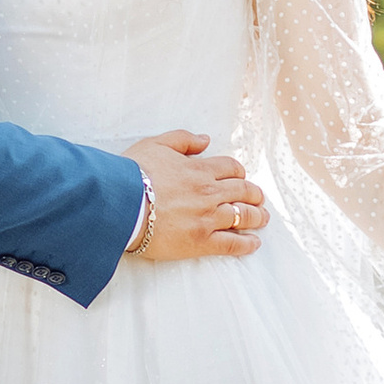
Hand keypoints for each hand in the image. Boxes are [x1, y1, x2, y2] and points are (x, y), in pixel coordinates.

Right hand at [124, 130, 266, 261]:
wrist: (121, 204)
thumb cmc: (133, 174)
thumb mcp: (156, 144)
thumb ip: (183, 139)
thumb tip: (205, 140)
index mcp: (199, 170)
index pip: (231, 169)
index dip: (239, 173)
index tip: (241, 178)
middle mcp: (208, 193)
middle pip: (243, 191)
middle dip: (254, 194)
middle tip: (259, 198)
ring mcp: (207, 218)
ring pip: (242, 216)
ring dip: (256, 216)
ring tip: (263, 218)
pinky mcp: (201, 242)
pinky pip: (232, 243)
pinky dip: (246, 243)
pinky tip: (254, 243)